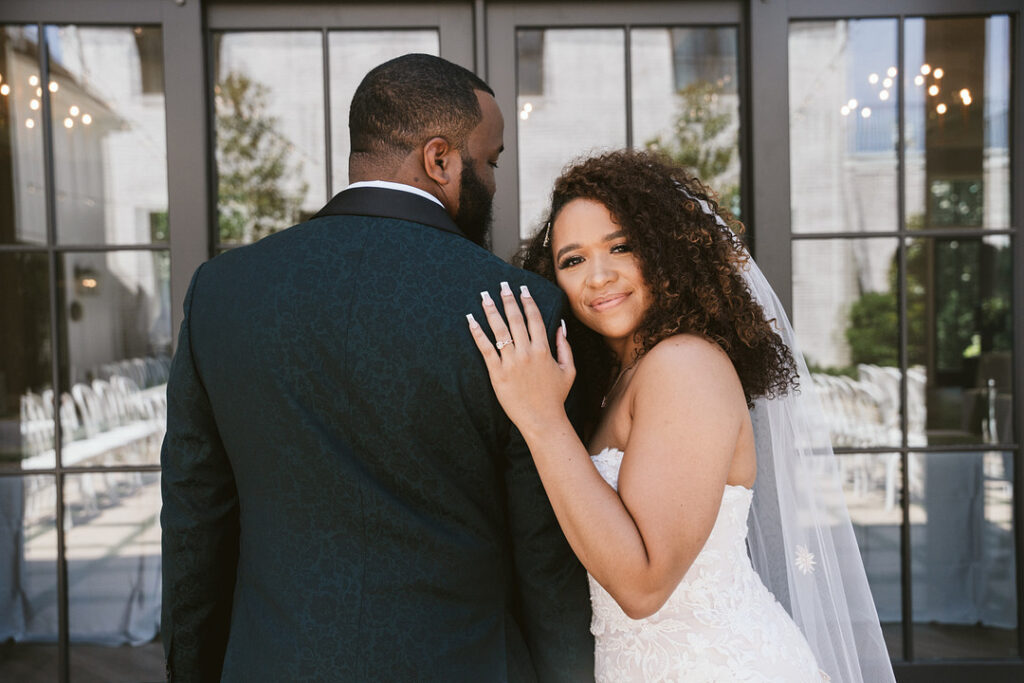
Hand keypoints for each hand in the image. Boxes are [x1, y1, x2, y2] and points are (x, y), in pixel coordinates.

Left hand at [467, 282, 575, 432]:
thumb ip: (565, 346)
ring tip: (484, 296)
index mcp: (543, 350)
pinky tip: (471, 321)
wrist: (542, 420)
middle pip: (515, 320)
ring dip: (491, 311)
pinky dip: (478, 334)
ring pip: (499, 331)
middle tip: (501, 285)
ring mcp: (511, 363)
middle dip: (508, 300)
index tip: (522, 289)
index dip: (527, 302)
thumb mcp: (568, 370)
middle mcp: (527, 353)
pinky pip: (485, 349)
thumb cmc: (555, 397)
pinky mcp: (497, 374)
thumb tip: (560, 326)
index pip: (534, 319)